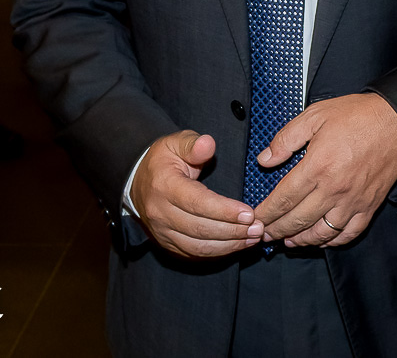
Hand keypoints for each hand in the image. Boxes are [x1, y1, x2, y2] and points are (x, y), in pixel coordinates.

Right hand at [130, 130, 263, 258]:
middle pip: (200, 229)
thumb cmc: (163, 160)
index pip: (197, 202)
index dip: (224, 210)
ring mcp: (162, 232)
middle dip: (233, 231)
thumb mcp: (175, 143)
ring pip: (198, 246)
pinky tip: (237, 245)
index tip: (249, 213)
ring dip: (229, 245)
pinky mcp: (167, 243)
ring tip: (253, 238)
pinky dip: (218, 253)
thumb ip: (193, 144)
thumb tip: (208, 144)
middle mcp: (161, 213)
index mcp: (164, 186)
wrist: (138, 181)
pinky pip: (194, 254)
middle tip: (258, 228)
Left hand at [252, 92, 396, 248]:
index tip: (255, 218)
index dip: (266, 212)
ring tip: (288, 240)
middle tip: (264, 233)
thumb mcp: (315, 115)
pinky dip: (332, 241)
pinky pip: (348, 234)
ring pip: (321, 233)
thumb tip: (265, 159)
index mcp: (317, 166)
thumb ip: (286, 138)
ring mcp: (352, 201)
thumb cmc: (358, 116)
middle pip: (298, 220)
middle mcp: (334, 189)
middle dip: (276, 230)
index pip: (283, 199)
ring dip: (301, 240)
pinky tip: (321, 240)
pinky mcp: (369, 206)